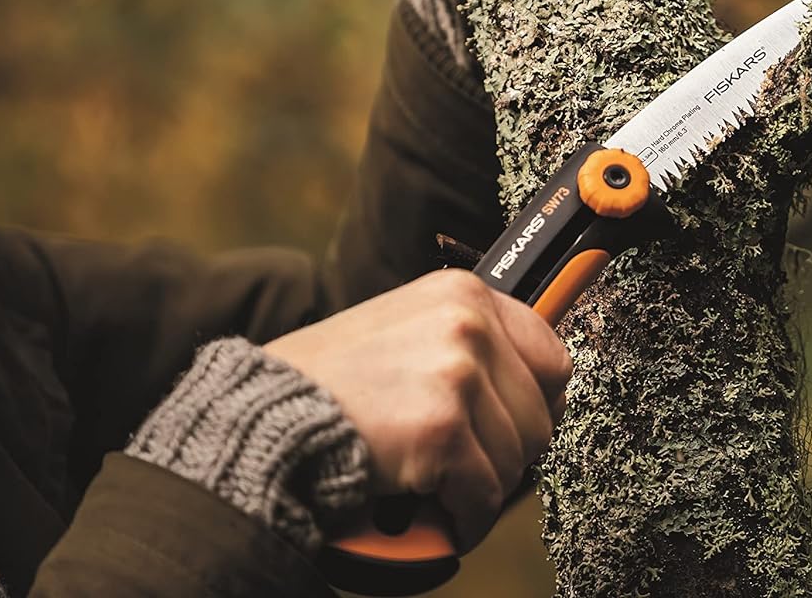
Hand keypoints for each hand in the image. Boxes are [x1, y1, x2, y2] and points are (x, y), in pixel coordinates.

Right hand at [263, 269, 571, 550]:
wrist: (260, 415)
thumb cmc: (326, 382)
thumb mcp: (403, 329)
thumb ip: (462, 345)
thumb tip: (534, 386)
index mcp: (464, 292)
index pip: (551, 357)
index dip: (537, 405)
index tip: (514, 429)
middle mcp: (468, 323)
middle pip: (540, 416)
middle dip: (506, 453)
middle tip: (464, 467)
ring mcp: (458, 374)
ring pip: (517, 459)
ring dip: (481, 487)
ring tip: (437, 485)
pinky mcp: (442, 430)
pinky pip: (486, 497)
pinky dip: (464, 519)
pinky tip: (433, 513)